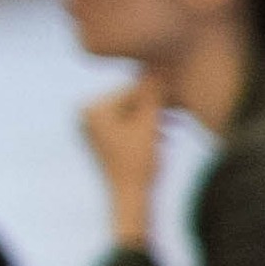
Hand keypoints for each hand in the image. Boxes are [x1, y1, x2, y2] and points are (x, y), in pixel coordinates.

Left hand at [82, 73, 170, 244]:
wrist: (129, 198)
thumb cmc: (138, 163)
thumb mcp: (148, 125)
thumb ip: (152, 95)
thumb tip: (159, 67)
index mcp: (91, 108)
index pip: (130, 91)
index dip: (157, 94)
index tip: (178, 95)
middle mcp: (85, 115)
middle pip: (129, 102)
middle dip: (155, 108)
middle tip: (178, 113)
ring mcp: (91, 128)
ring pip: (130, 114)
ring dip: (153, 119)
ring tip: (171, 128)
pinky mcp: (100, 140)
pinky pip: (126, 126)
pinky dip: (144, 129)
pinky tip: (161, 137)